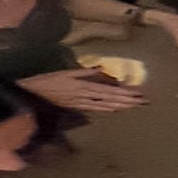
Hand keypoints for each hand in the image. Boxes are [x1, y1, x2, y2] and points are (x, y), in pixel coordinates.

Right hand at [21, 68, 146, 112]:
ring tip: (135, 106)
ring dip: (122, 106)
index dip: (125, 93)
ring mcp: (83, 105)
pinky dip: (109, 109)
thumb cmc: (47, 81)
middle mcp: (86, 98)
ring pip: (107, 107)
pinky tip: (116, 109)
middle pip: (111, 101)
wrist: (34, 96)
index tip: (138, 94)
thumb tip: (100, 68)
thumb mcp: (65, 73)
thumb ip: (83, 72)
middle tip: (144, 102)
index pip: (110, 91)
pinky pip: (98, 109)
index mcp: (84, 87)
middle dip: (128, 101)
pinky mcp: (78, 108)